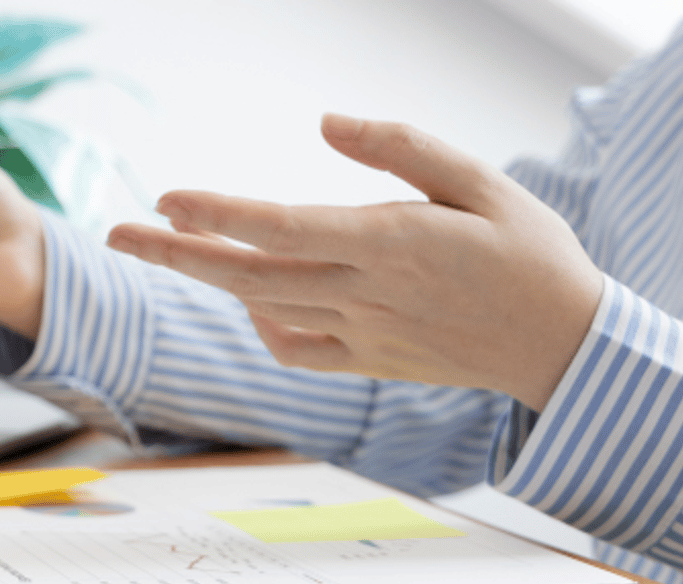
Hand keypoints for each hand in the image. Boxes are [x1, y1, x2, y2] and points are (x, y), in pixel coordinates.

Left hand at [106, 114, 603, 410]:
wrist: (568, 349)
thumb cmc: (530, 252)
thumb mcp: (484, 181)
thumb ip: (403, 149)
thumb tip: (326, 124)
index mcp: (393, 245)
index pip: (284, 228)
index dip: (219, 215)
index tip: (166, 198)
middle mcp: (367, 295)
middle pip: (250, 276)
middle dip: (176, 253)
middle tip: (114, 234)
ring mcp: (363, 335)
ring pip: (263, 308)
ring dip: (207, 279)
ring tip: (161, 245)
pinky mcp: (368, 362)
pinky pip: (294, 349)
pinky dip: (260, 324)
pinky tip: (250, 296)